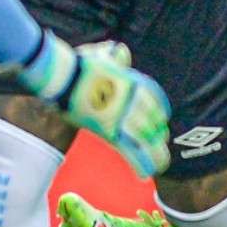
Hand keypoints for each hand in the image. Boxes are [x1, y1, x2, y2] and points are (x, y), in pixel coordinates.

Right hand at [19, 36, 171, 177]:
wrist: (65, 75)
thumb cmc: (78, 65)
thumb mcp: (102, 54)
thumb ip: (115, 56)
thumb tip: (121, 52)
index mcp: (133, 83)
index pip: (156, 101)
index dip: (160, 115)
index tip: (160, 125)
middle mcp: (133, 100)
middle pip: (154, 123)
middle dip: (158, 138)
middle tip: (160, 149)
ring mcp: (123, 115)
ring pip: (147, 140)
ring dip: (155, 155)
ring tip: (159, 166)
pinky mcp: (110, 130)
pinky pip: (130, 151)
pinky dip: (139, 163)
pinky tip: (144, 174)